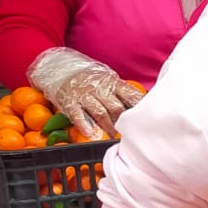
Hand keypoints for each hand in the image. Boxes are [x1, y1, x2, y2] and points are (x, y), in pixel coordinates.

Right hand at [27, 46, 144, 138]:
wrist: (61, 70)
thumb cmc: (90, 81)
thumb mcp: (108, 81)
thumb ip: (122, 93)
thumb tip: (142, 106)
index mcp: (112, 83)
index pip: (129, 94)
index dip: (138, 107)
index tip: (146, 118)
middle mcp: (99, 88)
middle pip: (116, 107)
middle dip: (123, 121)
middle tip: (129, 134)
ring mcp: (84, 96)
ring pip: (100, 113)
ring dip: (108, 127)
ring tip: (113, 137)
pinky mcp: (71, 103)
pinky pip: (79, 116)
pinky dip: (85, 126)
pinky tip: (92, 134)